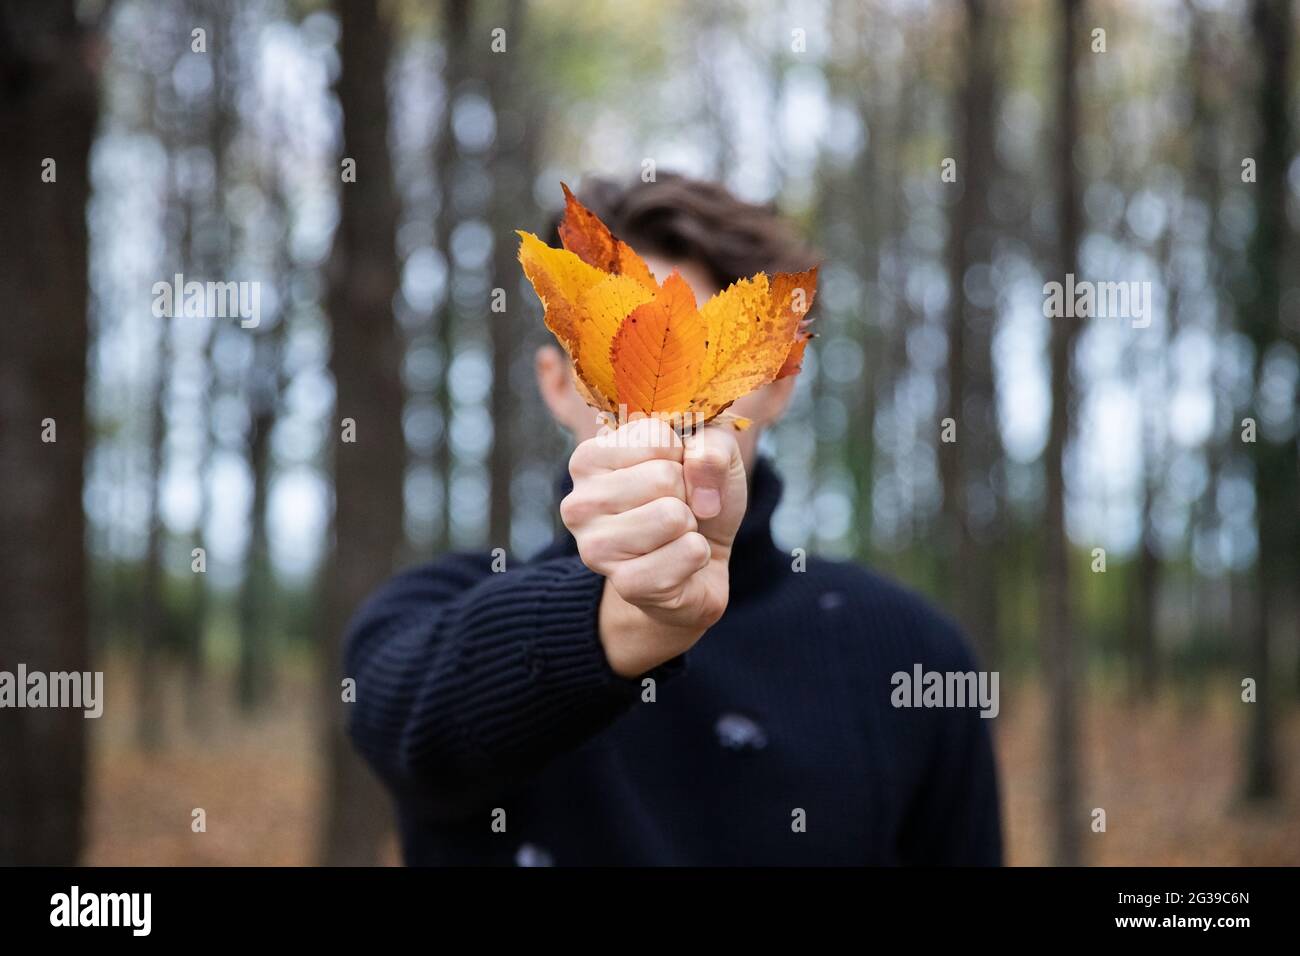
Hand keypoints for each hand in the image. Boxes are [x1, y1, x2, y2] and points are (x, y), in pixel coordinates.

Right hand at [560, 417, 747, 676]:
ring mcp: (596, 548)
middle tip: (675, 511)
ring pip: (673, 516)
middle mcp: (579, 503)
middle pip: (663, 477)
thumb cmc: (694, 500)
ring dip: (691, 526)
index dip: (681, 457)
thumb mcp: (709, 457)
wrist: (698, 566)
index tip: (672, 476)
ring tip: (675, 534)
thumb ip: (710, 445)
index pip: (655, 437)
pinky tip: (680, 562)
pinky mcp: (626, 585)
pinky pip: (688, 553)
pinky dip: (699, 555)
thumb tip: (699, 465)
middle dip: (687, 494)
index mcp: (588, 460)